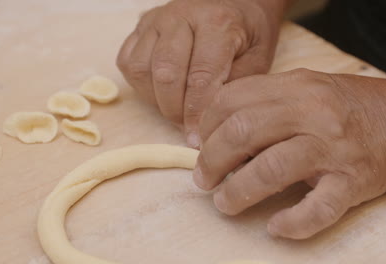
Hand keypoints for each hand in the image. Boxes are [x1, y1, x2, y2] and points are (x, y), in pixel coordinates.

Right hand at [117, 0, 288, 146]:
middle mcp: (181, 16)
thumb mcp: (258, 59)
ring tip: (176, 106)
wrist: (234, 3)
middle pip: (165, 75)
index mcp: (217, 23)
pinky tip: (161, 89)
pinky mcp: (140, 26)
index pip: (200, 77)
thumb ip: (235, 88)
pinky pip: (127, 61)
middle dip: (175, 111)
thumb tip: (211, 122)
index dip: (197, 114)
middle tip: (187, 126)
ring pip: (141, 69)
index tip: (197, 139)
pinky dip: (140, 84)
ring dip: (156, 99)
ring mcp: (156, 20)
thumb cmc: (247, 34)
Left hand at [194, 68, 385, 238]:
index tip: (198, 146)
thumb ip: (263, 105)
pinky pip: (318, 208)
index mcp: (296, 86)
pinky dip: (291, 223)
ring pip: (271, 169)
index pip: (232, 99)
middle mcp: (313, 112)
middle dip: (211, 160)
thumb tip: (213, 136)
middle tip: (203, 179)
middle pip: (243, 131)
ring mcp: (334, 148)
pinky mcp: (353, 182)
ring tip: (224, 203)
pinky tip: (275, 227)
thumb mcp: (304, 90)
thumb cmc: (344, 108)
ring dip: (237, 191)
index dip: (206, 125)